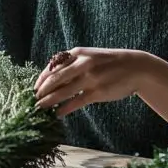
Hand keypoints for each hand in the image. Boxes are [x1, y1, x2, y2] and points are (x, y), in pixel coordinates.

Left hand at [34, 47, 150, 116]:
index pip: (52, 67)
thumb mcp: (90, 56)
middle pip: (54, 79)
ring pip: (62, 92)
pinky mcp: (97, 92)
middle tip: (32, 100)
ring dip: (48, 101)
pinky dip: (64, 109)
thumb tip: (50, 77)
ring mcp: (90, 78)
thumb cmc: (108, 63)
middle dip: (41, 91)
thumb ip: (72, 64)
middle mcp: (82, 64)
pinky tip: (57, 114)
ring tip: (39, 109)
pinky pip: (75, 102)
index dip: (41, 79)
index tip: (34, 88)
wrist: (136, 68)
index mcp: (78, 54)